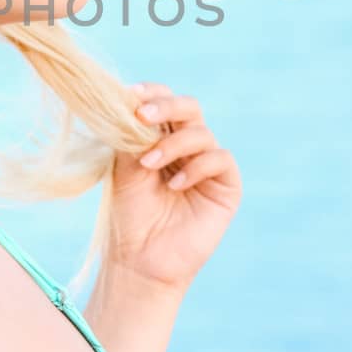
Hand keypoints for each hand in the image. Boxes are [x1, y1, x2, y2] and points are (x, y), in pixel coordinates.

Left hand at [105, 81, 241, 292]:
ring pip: (201, 133)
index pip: (163, 102)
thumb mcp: (124, 168)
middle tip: (142, 115)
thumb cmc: (129, 213)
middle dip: (166, 106)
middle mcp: (187, 146)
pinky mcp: (226, 186)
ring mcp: (208, 165)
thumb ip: (132, 135)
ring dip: (173, 144)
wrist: (140, 259)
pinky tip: (175, 185)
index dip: (151, 93)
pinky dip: (196, 166)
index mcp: (161, 136)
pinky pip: (220, 159)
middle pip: (188, 108)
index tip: (130, 95)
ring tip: (149, 164)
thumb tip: (134, 102)